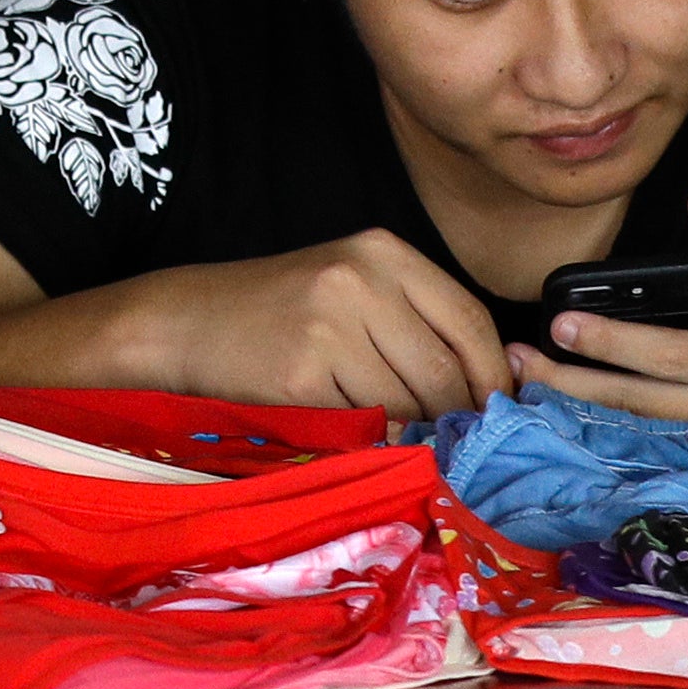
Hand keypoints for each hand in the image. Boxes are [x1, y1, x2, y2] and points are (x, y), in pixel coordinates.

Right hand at [127, 231, 510, 419]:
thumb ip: (417, 318)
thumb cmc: (280, 311)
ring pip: (409, 402)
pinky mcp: (303, 374)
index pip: (470, 317)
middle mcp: (360, 279)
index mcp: (383, 251)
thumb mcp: (353, 288)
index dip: (492, 372)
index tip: (499, 408)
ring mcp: (330, 325)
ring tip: (395, 429)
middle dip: (456, 413)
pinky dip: (370, 437)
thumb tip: (492, 382)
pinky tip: (351, 427)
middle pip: (445, 367)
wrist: (188, 323)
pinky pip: (365, 422)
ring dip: (412, 429)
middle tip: (452, 437)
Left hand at [509, 196, 687, 437]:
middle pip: (645, 402)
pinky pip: (655, 432)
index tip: (565, 324)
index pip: (677, 356)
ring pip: (643, 425)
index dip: (618, 343)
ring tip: (527, 375)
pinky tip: (565, 396)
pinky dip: (607, 415)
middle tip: (522, 356)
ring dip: (581, 402)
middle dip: (578, 381)